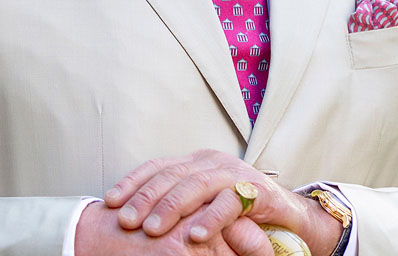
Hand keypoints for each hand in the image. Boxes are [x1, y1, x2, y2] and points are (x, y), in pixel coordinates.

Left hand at [103, 149, 342, 254]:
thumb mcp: (201, 205)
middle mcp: (212, 162)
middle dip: (146, 198)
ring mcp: (234, 173)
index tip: (110, 202)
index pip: (157, 166)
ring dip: (172, 208)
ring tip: (153, 230)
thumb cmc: (236, 214)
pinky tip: (193, 235)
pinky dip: (210, 219)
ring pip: (197, 185)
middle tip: (127, 222)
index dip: (132, 182)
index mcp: (195, 162)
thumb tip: (132, 219)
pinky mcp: (255, 190)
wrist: (287, 217)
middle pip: (172, 175)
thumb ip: (175, 205)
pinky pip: (229, 203)